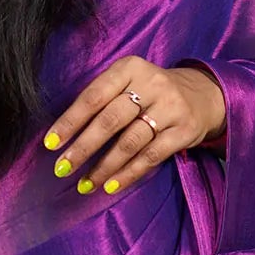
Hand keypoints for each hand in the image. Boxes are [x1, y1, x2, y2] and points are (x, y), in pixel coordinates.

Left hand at [41, 57, 227, 195]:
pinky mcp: (184, 131)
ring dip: (104, 166)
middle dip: (83, 147)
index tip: (50, 144)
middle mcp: (151, 84)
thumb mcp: (128, 82)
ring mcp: (171, 108)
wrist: (203, 95)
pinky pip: (151, 156)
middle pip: (110, 120)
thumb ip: (101, 99)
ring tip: (84, 183)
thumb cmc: (150, 92)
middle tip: (62, 168)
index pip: (93, 96)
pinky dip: (128, 174)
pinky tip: (110, 185)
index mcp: (129, 68)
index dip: (70, 121)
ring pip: (130, 142)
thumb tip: (64, 136)